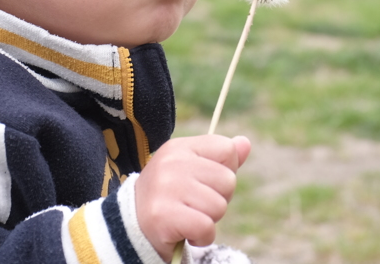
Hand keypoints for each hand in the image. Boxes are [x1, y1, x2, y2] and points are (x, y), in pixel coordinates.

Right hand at [135, 134, 250, 261]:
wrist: (134, 226)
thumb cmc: (172, 195)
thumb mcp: (194, 170)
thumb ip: (222, 158)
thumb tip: (245, 143)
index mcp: (180, 147)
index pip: (227, 149)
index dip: (225, 171)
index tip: (205, 182)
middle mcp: (172, 163)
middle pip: (228, 180)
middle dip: (218, 198)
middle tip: (194, 204)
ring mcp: (166, 188)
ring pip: (219, 206)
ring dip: (209, 219)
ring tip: (188, 217)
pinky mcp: (163, 216)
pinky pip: (206, 227)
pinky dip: (202, 237)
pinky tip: (187, 233)